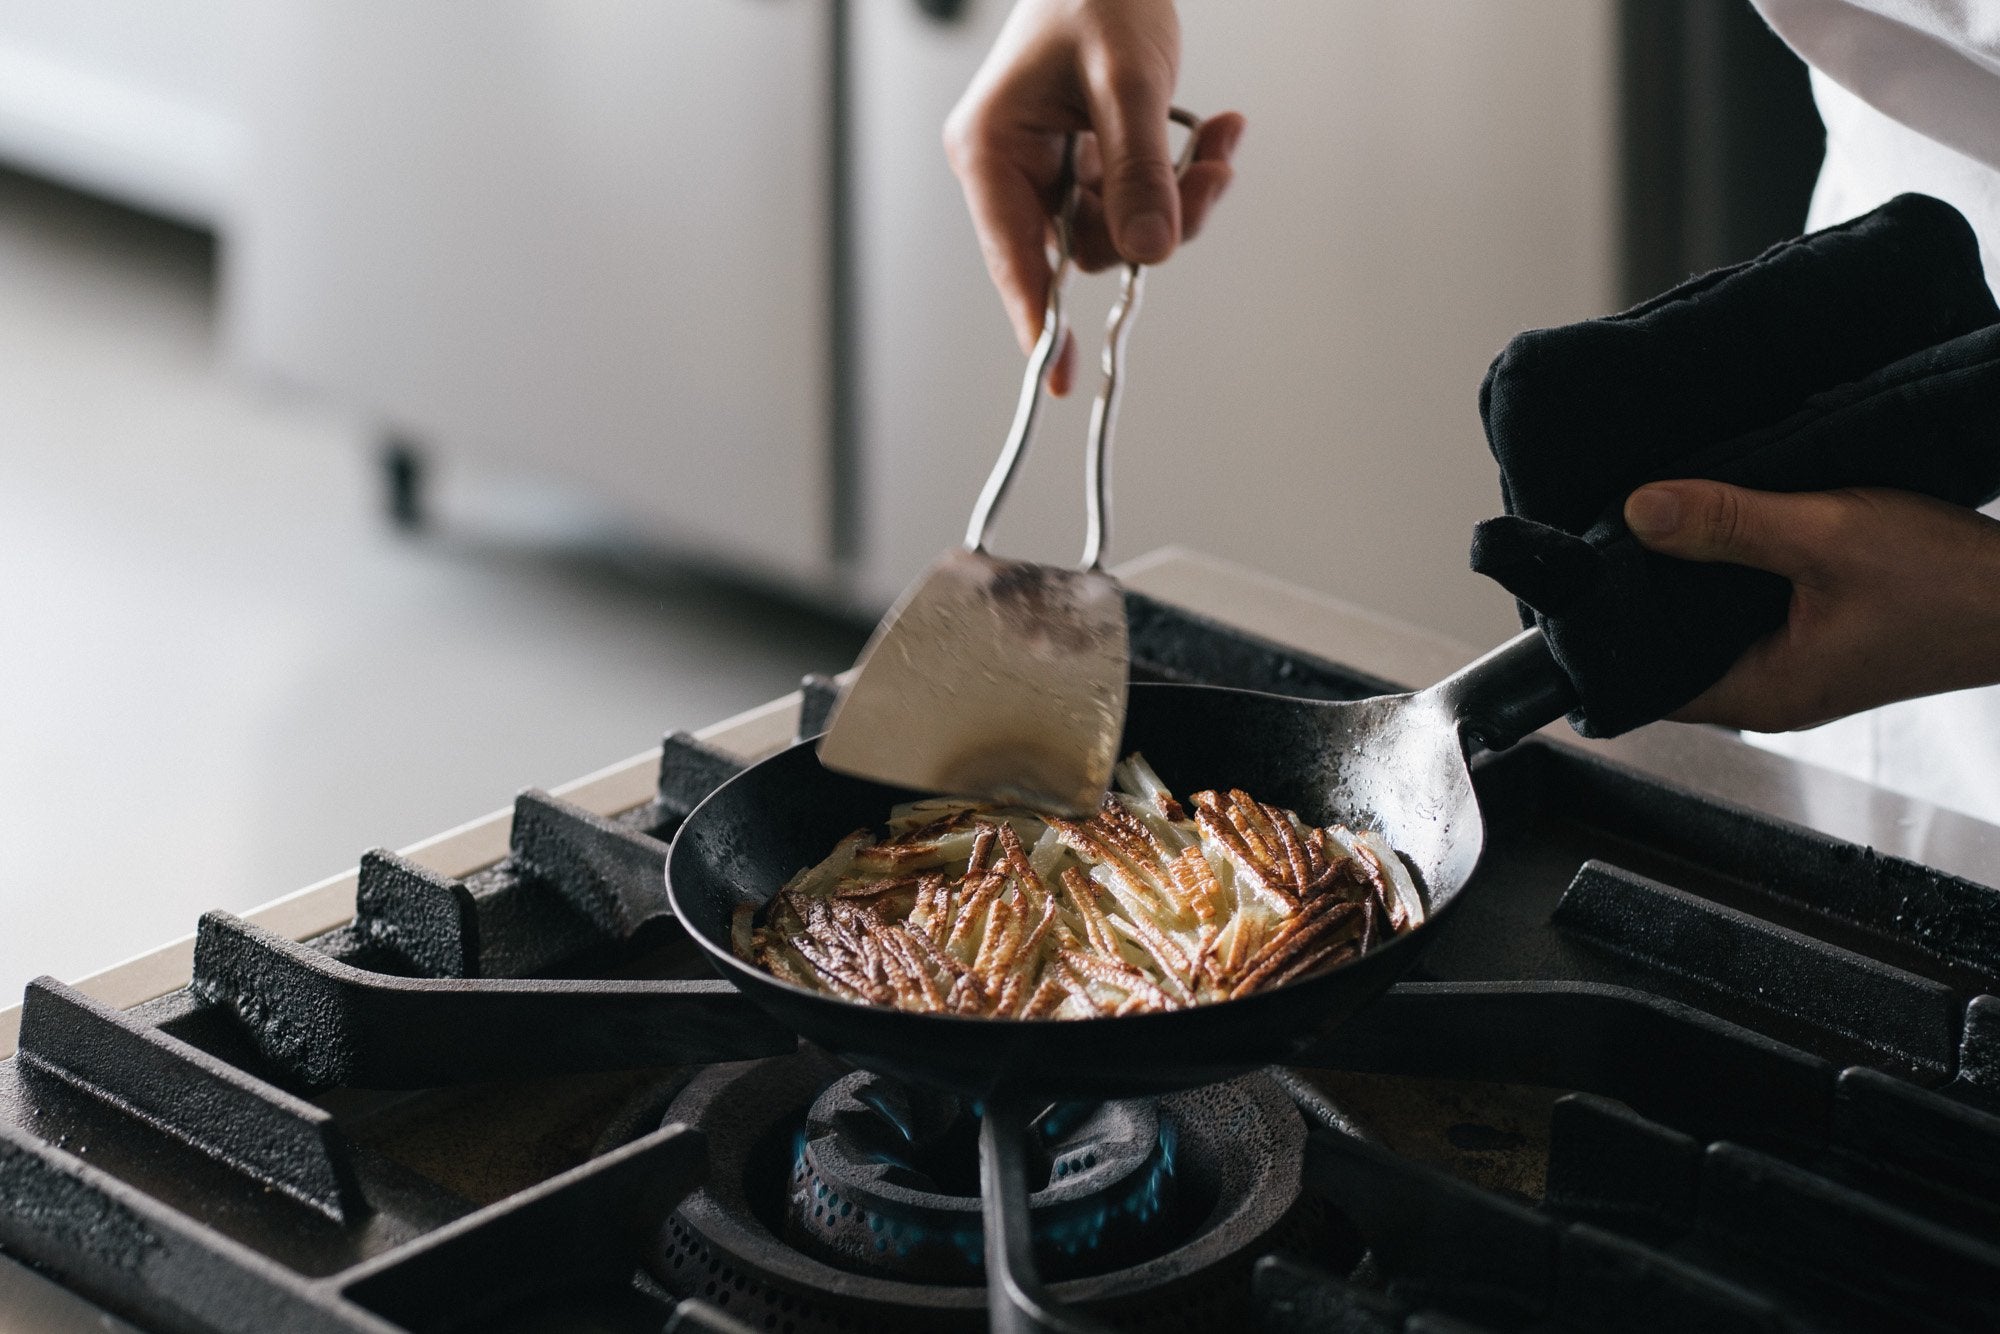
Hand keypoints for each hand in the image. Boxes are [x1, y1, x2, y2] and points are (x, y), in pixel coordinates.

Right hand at [944, 0, 1245, 393]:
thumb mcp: (1126, 81)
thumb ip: (1138, 170)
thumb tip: (1149, 255)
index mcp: (993, 149)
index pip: (1015, 256)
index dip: (1038, 322)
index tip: (1058, 379)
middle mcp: (1015, 167)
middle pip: (1084, 246)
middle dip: (1156, 225)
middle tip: (1213, 179)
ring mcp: (1054, 166)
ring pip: (1121, 228)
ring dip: (1183, 197)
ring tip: (1224, 144)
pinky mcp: (1090, 158)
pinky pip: (1138, 197)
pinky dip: (1184, 173)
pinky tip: (1222, 129)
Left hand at [1623, 481, 1999, 730]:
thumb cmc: (1955, 583)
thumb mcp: (1829, 537)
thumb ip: (1729, 524)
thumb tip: (1638, 513)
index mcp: (1763, 692)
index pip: (1643, 684)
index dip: (1602, 639)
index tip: (1572, 585)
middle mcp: (1773, 689)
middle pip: (1669, 650)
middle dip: (1638, 599)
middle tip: (1598, 537)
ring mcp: (1800, 664)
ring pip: (1710, 624)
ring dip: (1685, 578)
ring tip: (1645, 522)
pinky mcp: (1824, 635)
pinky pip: (1751, 606)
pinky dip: (1728, 571)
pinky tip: (1713, 525)